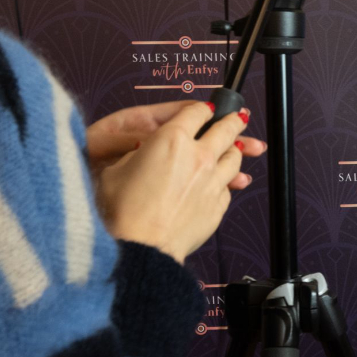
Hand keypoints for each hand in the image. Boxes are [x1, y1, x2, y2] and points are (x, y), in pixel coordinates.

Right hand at [93, 101, 252, 262]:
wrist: (141, 248)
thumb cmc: (123, 212)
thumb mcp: (118, 169)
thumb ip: (140, 154)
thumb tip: (148, 151)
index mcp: (171, 139)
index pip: (196, 112)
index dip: (203, 109)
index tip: (207, 109)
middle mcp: (198, 156)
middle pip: (225, 130)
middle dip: (232, 121)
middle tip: (238, 117)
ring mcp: (213, 181)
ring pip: (234, 157)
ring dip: (235, 150)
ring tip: (235, 148)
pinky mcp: (219, 204)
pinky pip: (228, 186)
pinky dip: (227, 182)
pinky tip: (225, 183)